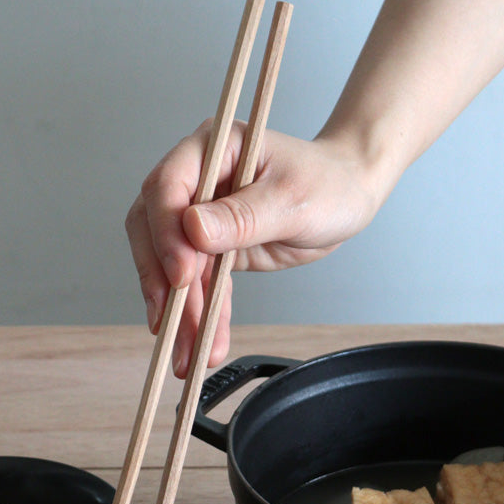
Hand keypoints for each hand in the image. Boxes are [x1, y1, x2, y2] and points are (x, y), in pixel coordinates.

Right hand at [125, 119, 382, 376]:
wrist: (349, 198)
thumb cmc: (328, 184)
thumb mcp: (292, 199)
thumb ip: (243, 216)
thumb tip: (191, 230)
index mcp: (212, 149)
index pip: (167, 188)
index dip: (166, 234)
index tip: (181, 274)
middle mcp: (197, 180)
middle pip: (155, 232)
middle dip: (163, 283)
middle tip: (172, 325)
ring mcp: (200, 218)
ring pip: (172, 268)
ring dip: (179, 313)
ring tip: (186, 354)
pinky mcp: (212, 250)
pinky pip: (198, 286)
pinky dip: (200, 315)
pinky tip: (204, 344)